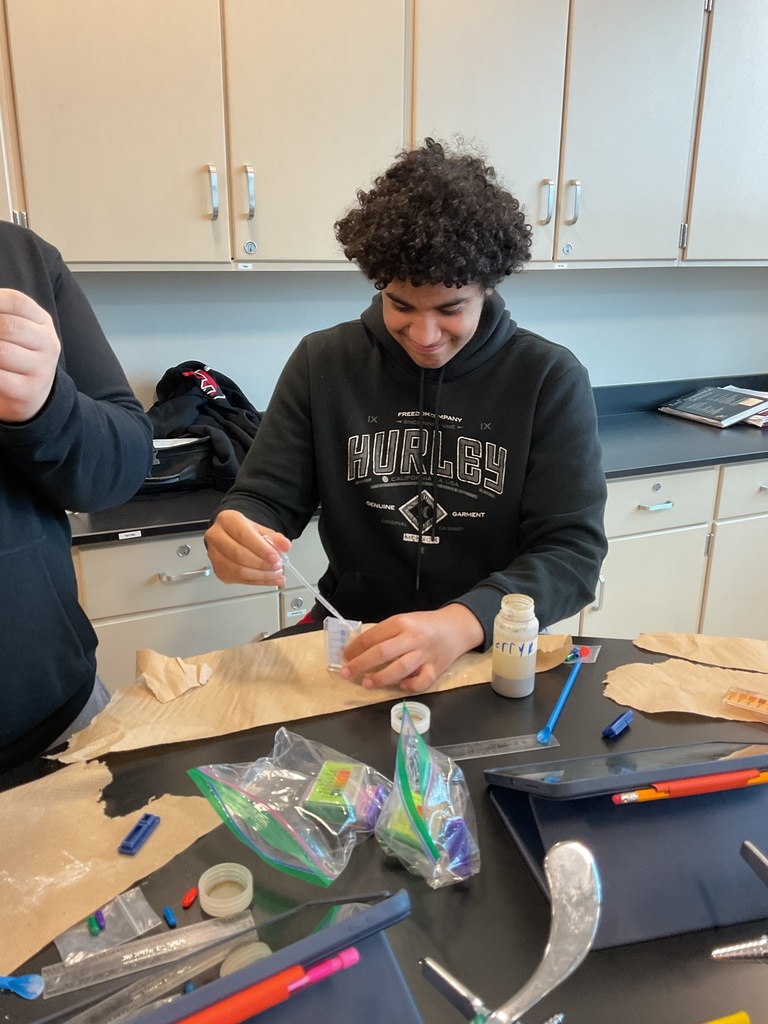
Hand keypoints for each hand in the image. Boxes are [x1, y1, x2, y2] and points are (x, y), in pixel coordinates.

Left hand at [0, 288, 60, 421]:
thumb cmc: (15, 355)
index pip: (17, 302)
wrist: (30, 395)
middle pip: (8, 326)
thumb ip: (3, 316)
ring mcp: (42, 368)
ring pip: (2, 351)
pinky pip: (0, 377)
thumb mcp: (15, 330)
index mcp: (43, 322)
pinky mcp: (30, 390)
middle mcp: (48, 344)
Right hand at [204, 509, 289, 585]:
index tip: (275, 556)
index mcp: (227, 520)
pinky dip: (259, 581)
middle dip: (261, 563)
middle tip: (277, 565)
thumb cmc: (244, 531)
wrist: (232, 536)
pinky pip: (240, 580)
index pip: (243, 535)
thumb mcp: (260, 529)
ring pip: (238, 570)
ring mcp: (215, 555)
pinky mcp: (220, 571)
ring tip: (276, 573)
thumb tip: (285, 545)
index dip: (261, 548)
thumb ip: (274, 537)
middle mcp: (216, 537)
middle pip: (238, 554)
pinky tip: (271, 579)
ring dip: (261, 575)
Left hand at [339, 604, 484, 692]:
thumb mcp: (404, 621)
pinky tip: (401, 686)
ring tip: (367, 683)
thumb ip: (385, 634)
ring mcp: (425, 654)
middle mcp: (412, 638)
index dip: (355, 648)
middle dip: (360, 664)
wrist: (456, 627)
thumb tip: (358, 650)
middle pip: (382, 652)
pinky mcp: (436, 669)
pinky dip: (410, 686)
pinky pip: (422, 681)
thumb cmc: (424, 625)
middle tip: (346, 673)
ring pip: (400, 668)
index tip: (344, 657)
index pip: (373, 636)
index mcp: (401, 622)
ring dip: (381, 678)